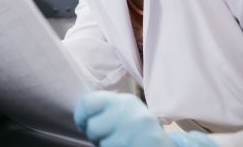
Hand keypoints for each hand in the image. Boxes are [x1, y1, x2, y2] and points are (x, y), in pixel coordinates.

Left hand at [74, 91, 217, 146]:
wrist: (163, 146)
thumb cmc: (137, 130)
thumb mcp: (125, 112)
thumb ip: (105, 108)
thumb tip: (80, 116)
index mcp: (125, 101)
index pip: (88, 102)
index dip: (81, 116)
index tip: (84, 123)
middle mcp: (130, 113)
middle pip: (92, 127)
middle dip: (96, 136)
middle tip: (110, 136)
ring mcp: (135, 133)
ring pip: (101, 143)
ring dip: (106, 145)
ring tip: (121, 142)